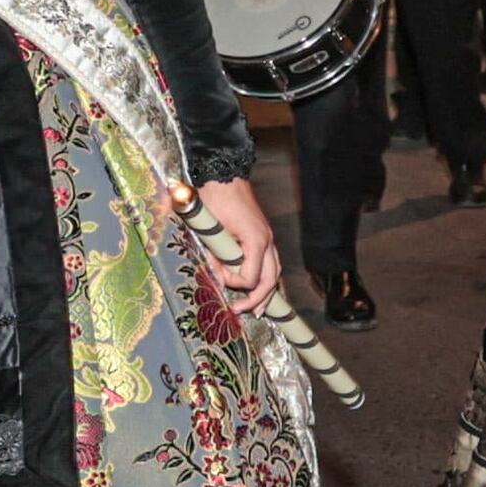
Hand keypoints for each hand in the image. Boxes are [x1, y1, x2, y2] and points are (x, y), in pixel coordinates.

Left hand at [186, 176, 280, 311]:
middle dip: (258, 299)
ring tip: (258, 309)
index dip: (232, 282)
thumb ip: (215, 254)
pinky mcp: (263, 235)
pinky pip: (270, 262)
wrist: (224, 175)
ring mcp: (268, 238)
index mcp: (256, 240)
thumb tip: (216, 275)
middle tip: (242, 311)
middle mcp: (267, 241)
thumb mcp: (210, 227)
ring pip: (275, 271)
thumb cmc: (215, 197)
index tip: (216, 275)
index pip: (250, 277)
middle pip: (270, 279)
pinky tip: (258, 287)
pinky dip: (265, 277)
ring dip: (266, 291)